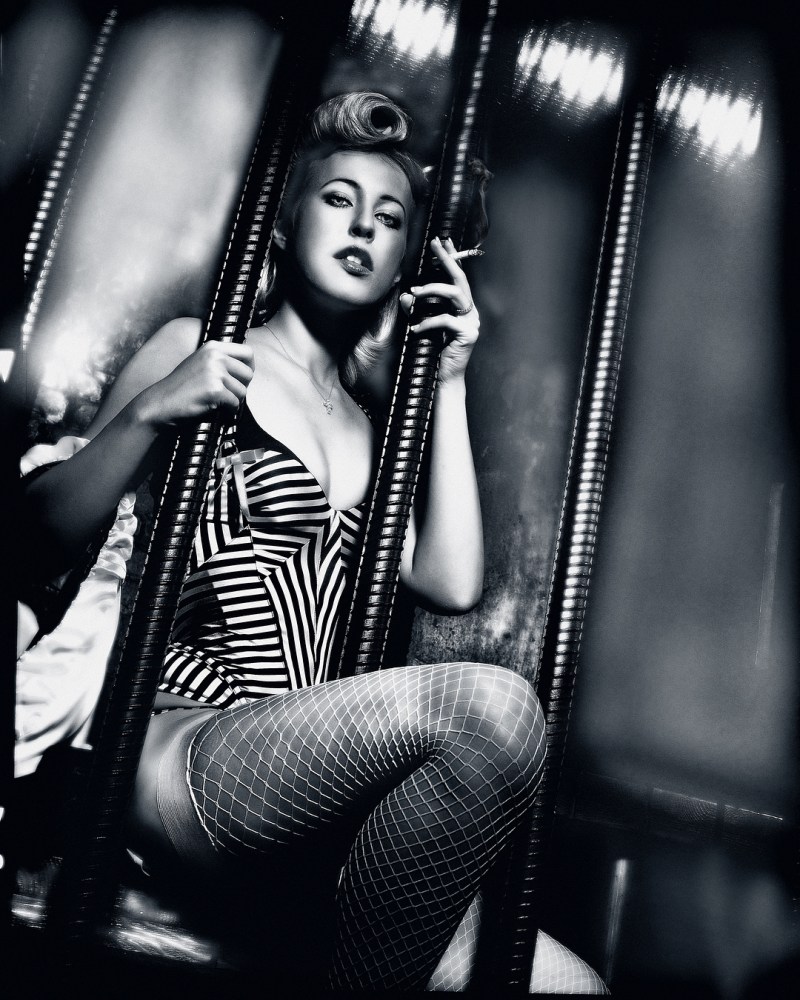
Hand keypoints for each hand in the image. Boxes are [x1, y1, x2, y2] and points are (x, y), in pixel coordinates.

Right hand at [135, 341, 254, 428]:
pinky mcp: (214, 390)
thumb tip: (247, 368)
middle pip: (248, 373)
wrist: (161, 402)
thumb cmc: (182, 387)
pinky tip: (217, 410)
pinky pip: (235, 403)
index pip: (248, 352)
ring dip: (234, 401)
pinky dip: (229, 411)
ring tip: (218, 402)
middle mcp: (215, 356)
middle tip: (229, 395)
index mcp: (213, 347)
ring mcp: (214, 372)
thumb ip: (221, 360)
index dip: (250, 367)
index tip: (243, 378)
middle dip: (242, 387)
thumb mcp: (201, 363)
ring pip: (243, 391)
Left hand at [399, 236, 480, 385]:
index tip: (443, 240)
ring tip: (414, 293)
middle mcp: (470, 312)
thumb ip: (415, 311)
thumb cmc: (434, 352)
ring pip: (456, 294)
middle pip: (460, 279)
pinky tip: (415, 329)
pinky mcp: (468, 334)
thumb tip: (404, 296)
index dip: (451, 258)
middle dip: (447, 260)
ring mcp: (472, 322)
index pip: (457, 277)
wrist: (444, 378)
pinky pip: (445, 320)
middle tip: (436, 245)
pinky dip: (427, 323)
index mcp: (462, 308)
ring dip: (433, 290)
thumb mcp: (422, 326)